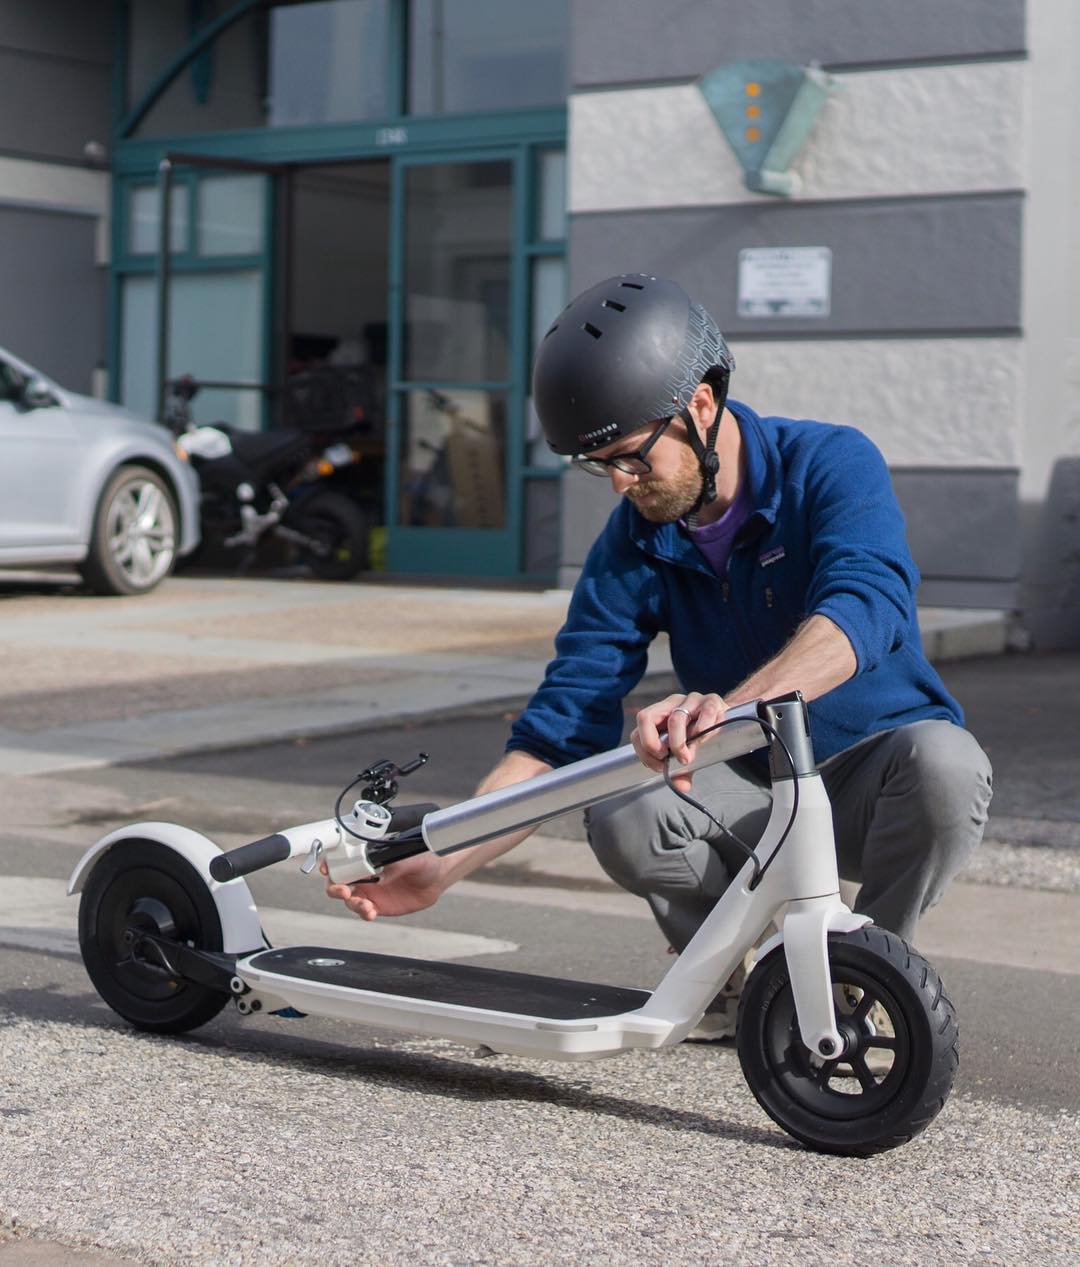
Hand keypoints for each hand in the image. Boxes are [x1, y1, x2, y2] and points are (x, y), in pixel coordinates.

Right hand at [322, 849, 446, 920]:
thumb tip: (379, 870)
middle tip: (344, 891)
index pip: (341, 858)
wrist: (438, 877)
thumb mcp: (409, 857)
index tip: (327, 868)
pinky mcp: (378, 905)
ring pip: (348, 898)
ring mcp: (370, 890)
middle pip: (337, 880)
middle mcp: (364, 873)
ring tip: (366, 906)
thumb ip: (392, 864)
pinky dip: (363, 913)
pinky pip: (363, 911)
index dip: (330, 862)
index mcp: (367, 856)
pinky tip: (371, 913)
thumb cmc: (424, 859)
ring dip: (352, 903)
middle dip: (335, 886)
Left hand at [631, 691, 726, 792]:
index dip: (643, 749)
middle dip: (651, 744)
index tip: (658, 766)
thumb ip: (681, 771)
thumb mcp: (688, 753)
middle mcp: (671, 703)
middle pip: (646, 717)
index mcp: (660, 713)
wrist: (729, 718)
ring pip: (676, 719)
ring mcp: (691, 700)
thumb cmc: (702, 735)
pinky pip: (704, 714)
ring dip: (679, 743)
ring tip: (687, 757)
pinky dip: (702, 732)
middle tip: (665, 758)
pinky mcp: (712, 701)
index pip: (639, 727)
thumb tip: (681, 786)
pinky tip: (704, 741)